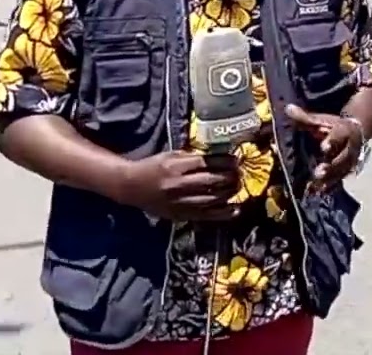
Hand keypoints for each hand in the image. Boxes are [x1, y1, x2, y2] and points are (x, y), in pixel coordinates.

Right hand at [113, 151, 239, 220]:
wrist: (130, 187)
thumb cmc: (153, 167)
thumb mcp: (171, 155)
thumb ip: (193, 156)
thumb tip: (219, 155)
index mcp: (176, 166)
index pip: (207, 163)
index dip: (225, 161)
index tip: (236, 159)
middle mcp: (179, 184)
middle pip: (212, 181)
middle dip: (230, 176)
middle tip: (240, 173)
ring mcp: (180, 202)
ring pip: (212, 199)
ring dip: (230, 193)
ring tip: (238, 186)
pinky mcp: (180, 214)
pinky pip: (206, 215)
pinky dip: (223, 213)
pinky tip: (235, 209)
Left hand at [285, 105, 362, 192]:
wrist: (357, 132)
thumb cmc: (335, 126)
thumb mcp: (321, 120)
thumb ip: (305, 117)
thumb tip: (288, 108)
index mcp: (345, 131)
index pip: (339, 136)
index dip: (332, 141)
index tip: (323, 147)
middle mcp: (351, 148)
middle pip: (342, 157)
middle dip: (331, 166)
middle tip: (318, 172)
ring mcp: (350, 161)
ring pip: (342, 171)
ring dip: (330, 179)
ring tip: (316, 186)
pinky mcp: (347, 171)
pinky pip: (339, 180)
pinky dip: (329, 186)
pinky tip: (318, 192)